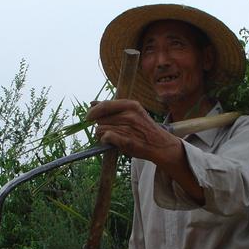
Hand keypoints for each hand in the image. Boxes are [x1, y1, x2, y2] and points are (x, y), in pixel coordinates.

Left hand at [86, 99, 203, 203]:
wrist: (160, 144)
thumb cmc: (144, 128)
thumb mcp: (133, 112)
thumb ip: (113, 107)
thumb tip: (92, 103)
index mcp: (131, 105)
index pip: (105, 105)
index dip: (93, 111)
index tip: (88, 117)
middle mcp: (130, 115)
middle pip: (100, 118)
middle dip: (100, 125)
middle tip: (107, 130)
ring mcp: (128, 128)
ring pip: (100, 129)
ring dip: (101, 134)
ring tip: (111, 137)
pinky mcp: (126, 140)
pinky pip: (106, 137)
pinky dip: (105, 141)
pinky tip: (111, 142)